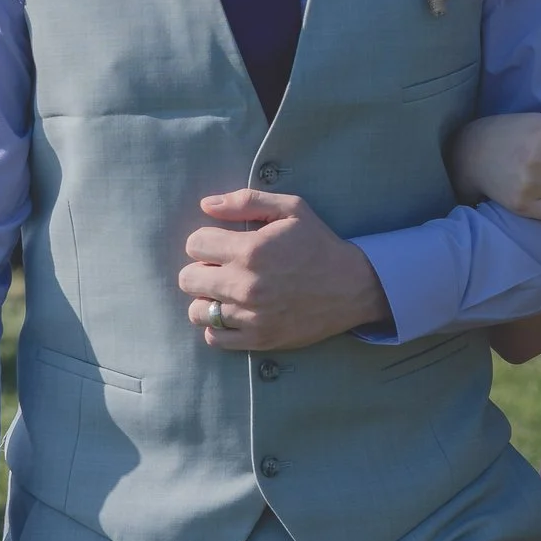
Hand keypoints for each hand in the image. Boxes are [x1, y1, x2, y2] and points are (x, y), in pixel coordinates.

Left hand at [181, 189, 389, 348]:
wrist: (352, 287)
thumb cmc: (319, 244)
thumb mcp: (292, 209)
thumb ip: (247, 201)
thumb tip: (207, 205)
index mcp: (251, 250)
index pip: (194, 243)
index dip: (206, 239)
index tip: (222, 243)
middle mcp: (246, 285)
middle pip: (187, 278)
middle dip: (201, 268)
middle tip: (222, 267)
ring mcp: (250, 316)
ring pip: (197, 310)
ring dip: (208, 299)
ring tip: (228, 291)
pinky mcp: (258, 339)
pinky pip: (213, 338)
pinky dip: (218, 326)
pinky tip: (235, 312)